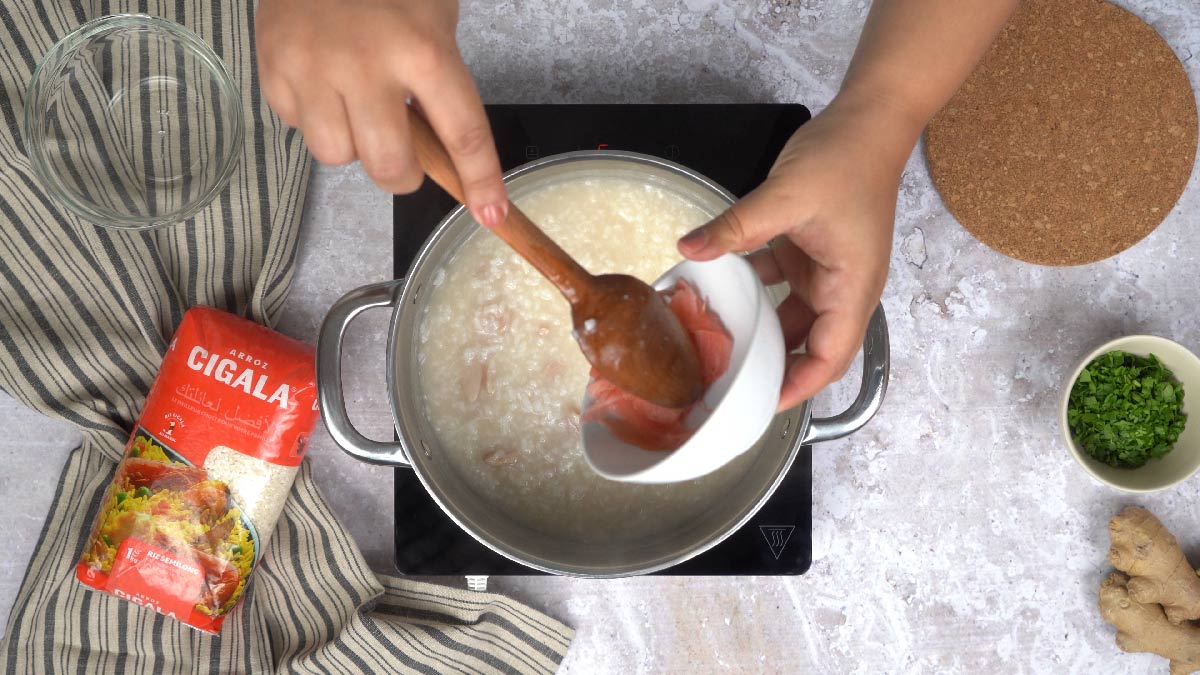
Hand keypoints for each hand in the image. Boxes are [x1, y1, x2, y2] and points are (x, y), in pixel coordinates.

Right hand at [255, 0, 507, 227]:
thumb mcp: (435, 19)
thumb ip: (443, 85)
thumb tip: (449, 155)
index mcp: (424, 51)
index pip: (463, 134)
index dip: (481, 181)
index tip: (491, 214)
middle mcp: (368, 66)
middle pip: (389, 166)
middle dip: (402, 173)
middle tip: (403, 156)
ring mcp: (313, 69)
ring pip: (337, 156)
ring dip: (352, 144)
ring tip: (354, 105)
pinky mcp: (273, 70)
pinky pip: (298, 128)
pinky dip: (314, 118)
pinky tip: (321, 82)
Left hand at [677, 93, 916, 410]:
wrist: (868, 120)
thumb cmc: (848, 159)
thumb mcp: (786, 195)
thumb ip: (737, 227)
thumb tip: (690, 248)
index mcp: (852, 288)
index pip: (829, 358)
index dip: (798, 387)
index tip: (760, 406)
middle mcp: (841, 288)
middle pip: (808, 347)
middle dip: (771, 368)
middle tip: (725, 385)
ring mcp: (823, 271)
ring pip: (788, 318)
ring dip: (757, 331)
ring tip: (715, 349)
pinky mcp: (806, 252)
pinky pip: (774, 284)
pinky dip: (748, 290)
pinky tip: (713, 292)